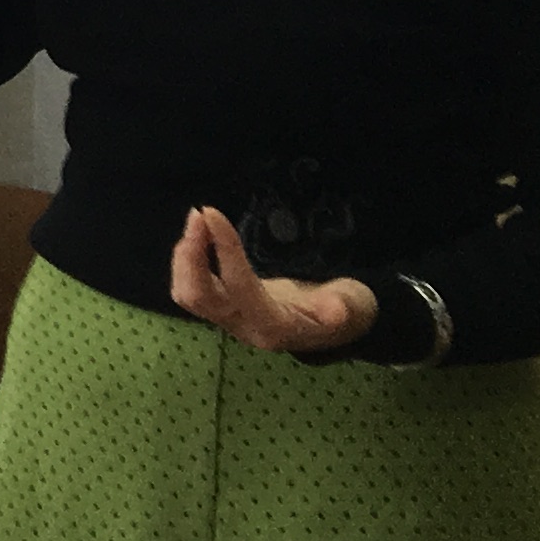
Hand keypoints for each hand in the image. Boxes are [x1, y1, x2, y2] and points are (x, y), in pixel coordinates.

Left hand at [170, 206, 377, 355]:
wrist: (334, 326)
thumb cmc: (344, 310)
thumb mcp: (355, 306)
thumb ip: (346, 308)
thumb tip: (337, 310)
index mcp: (275, 327)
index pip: (240, 288)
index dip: (224, 251)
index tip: (212, 213)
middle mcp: (244, 326)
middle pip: (198, 298)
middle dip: (190, 255)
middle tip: (198, 214)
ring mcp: (229, 319)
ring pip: (187, 294)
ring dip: (184, 256)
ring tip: (196, 221)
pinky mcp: (222, 308)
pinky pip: (191, 288)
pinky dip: (188, 260)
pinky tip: (199, 236)